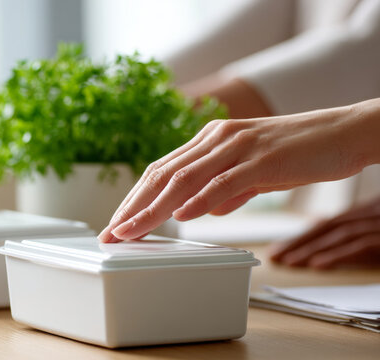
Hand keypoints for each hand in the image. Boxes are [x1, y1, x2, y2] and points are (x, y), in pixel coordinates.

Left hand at [98, 99, 379, 242]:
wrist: (344, 134)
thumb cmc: (298, 153)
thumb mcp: (253, 173)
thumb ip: (227, 189)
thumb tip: (204, 209)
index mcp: (210, 141)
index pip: (162, 170)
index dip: (135, 197)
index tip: (118, 223)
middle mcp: (216, 139)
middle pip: (163, 174)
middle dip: (133, 206)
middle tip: (112, 233)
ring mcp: (238, 147)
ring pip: (185, 178)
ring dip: (154, 208)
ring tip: (133, 231)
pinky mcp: (262, 159)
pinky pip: (225, 181)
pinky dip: (200, 200)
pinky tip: (181, 217)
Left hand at [269, 197, 379, 268]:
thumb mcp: (377, 227)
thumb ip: (354, 227)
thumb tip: (318, 222)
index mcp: (371, 209)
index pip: (330, 222)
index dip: (304, 235)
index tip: (280, 248)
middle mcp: (375, 212)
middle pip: (330, 227)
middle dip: (300, 242)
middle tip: (274, 255)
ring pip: (341, 235)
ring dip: (312, 249)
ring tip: (288, 262)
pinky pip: (362, 246)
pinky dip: (337, 255)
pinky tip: (317, 265)